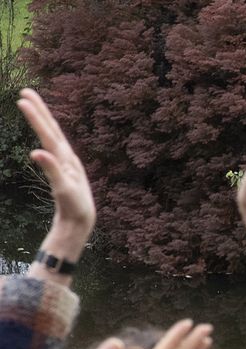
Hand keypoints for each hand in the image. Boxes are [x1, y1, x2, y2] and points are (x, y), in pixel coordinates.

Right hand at [17, 88, 94, 264]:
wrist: (82, 218)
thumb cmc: (75, 205)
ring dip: (42, 118)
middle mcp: (67, 156)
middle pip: (52, 128)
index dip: (36, 117)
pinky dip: (46, 133)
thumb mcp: (63, 189)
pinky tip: (43, 130)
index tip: (22, 100)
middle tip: (25, 91)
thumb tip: (37, 152)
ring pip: (53, 134)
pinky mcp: (62, 167)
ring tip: (30, 103)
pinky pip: (52, 144)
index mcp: (66, 158)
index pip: (49, 133)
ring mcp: (65, 161)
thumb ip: (52, 169)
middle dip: (40, 109)